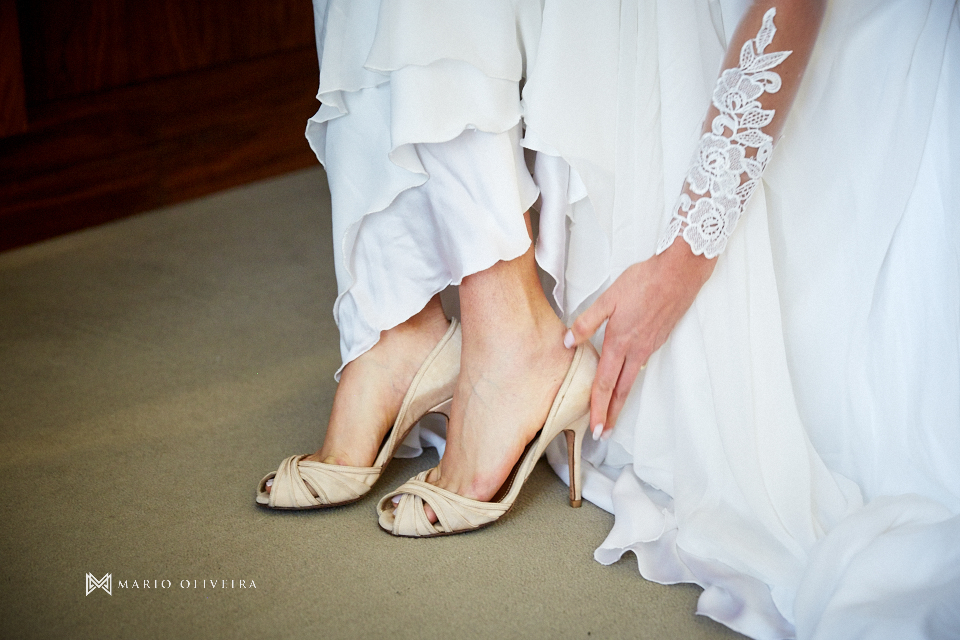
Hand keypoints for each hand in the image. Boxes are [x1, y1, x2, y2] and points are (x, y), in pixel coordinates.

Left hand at [564, 239, 715, 439]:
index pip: (604, 384)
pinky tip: (625, 380)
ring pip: (631, 380)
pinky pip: (640, 366)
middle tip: (603, 434)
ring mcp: (649, 347)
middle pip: (620, 390)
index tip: (594, 428)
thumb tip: (568, 342)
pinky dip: (630, 381)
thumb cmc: (644, 281)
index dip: (598, 408)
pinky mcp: (658, 340)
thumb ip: (586, 322)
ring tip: (613, 415)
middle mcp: (636, 351)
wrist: (679, 274)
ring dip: (620, 400)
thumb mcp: (608, 298)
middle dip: (610, 414)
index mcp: (620, 343)